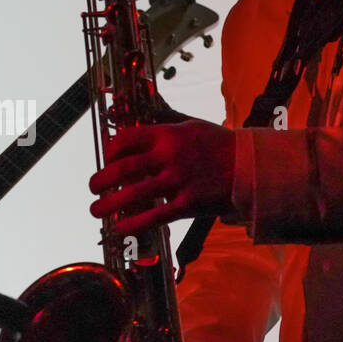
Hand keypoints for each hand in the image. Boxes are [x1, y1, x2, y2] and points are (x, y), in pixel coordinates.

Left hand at [88, 117, 235, 237]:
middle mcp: (169, 156)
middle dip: (100, 179)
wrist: (250, 167)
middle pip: (123, 168)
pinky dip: (133, 223)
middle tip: (92, 187)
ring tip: (95, 210)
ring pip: (133, 194)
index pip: (126, 139)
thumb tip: (143, 113)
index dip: (109, 151)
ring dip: (108, 204)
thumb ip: (165, 122)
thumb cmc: (218, 145)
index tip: (105, 160)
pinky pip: (154, 216)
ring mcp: (178, 181)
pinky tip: (119, 228)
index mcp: (167, 134)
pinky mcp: (188, 204)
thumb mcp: (191, 125)